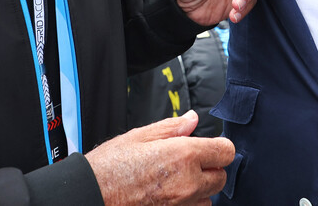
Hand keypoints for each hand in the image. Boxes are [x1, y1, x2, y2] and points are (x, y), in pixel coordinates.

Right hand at [87, 111, 233, 205]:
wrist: (91, 195)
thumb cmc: (109, 168)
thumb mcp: (139, 136)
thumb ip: (172, 128)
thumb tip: (191, 120)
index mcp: (183, 155)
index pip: (226, 151)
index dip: (218, 147)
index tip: (209, 146)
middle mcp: (188, 183)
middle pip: (221, 177)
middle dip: (209, 168)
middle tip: (186, 162)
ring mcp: (181, 205)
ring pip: (208, 198)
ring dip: (198, 189)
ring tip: (174, 181)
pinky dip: (186, 204)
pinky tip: (167, 195)